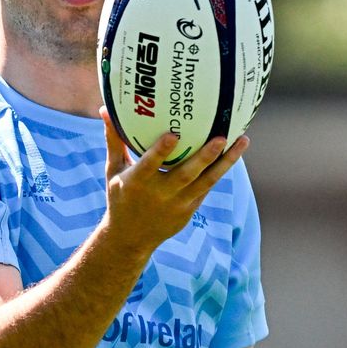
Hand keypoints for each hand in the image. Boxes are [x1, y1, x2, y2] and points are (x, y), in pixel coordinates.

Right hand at [99, 106, 249, 255]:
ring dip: (226, 162)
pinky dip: (221, 170)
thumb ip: (113, 140)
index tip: (173, 135)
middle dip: (205, 156)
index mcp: (137, 183)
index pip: (150, 165)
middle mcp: (159, 195)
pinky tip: (234, 152)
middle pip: (186, 175)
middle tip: (221, 137)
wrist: (130, 238)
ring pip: (206, 181)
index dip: (161, 152)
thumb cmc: (120, 196)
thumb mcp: (113, 170)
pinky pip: (208, 187)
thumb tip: (104, 109)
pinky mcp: (189, 210)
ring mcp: (178, 204)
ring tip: (242, 140)